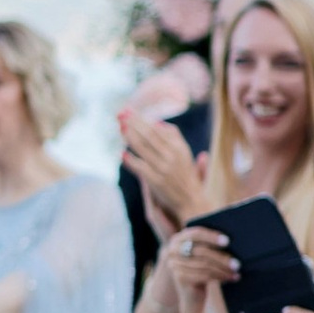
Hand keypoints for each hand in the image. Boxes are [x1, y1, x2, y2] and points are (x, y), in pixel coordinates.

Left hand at [121, 110, 203, 226]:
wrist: (192, 201)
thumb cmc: (186, 176)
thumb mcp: (184, 154)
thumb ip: (174, 137)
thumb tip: (158, 123)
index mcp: (179, 148)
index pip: (157, 130)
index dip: (142, 120)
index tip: (129, 111)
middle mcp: (172, 156)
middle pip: (149, 136)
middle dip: (134, 123)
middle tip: (120, 114)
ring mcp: (164, 169)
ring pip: (144, 149)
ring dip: (131, 137)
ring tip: (120, 127)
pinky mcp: (156, 182)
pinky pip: (141, 169)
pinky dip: (132, 161)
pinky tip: (122, 154)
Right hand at [165, 225, 237, 306]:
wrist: (192, 297)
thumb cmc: (202, 272)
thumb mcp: (204, 256)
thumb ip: (209, 246)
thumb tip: (231, 241)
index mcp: (178, 239)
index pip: (195, 234)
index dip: (211, 236)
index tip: (227, 241)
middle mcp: (172, 250)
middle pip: (201, 251)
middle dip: (221, 258)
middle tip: (237, 263)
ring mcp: (174, 264)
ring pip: (204, 264)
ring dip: (223, 269)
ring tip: (236, 272)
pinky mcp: (180, 277)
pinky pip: (204, 275)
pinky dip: (220, 276)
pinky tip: (230, 278)